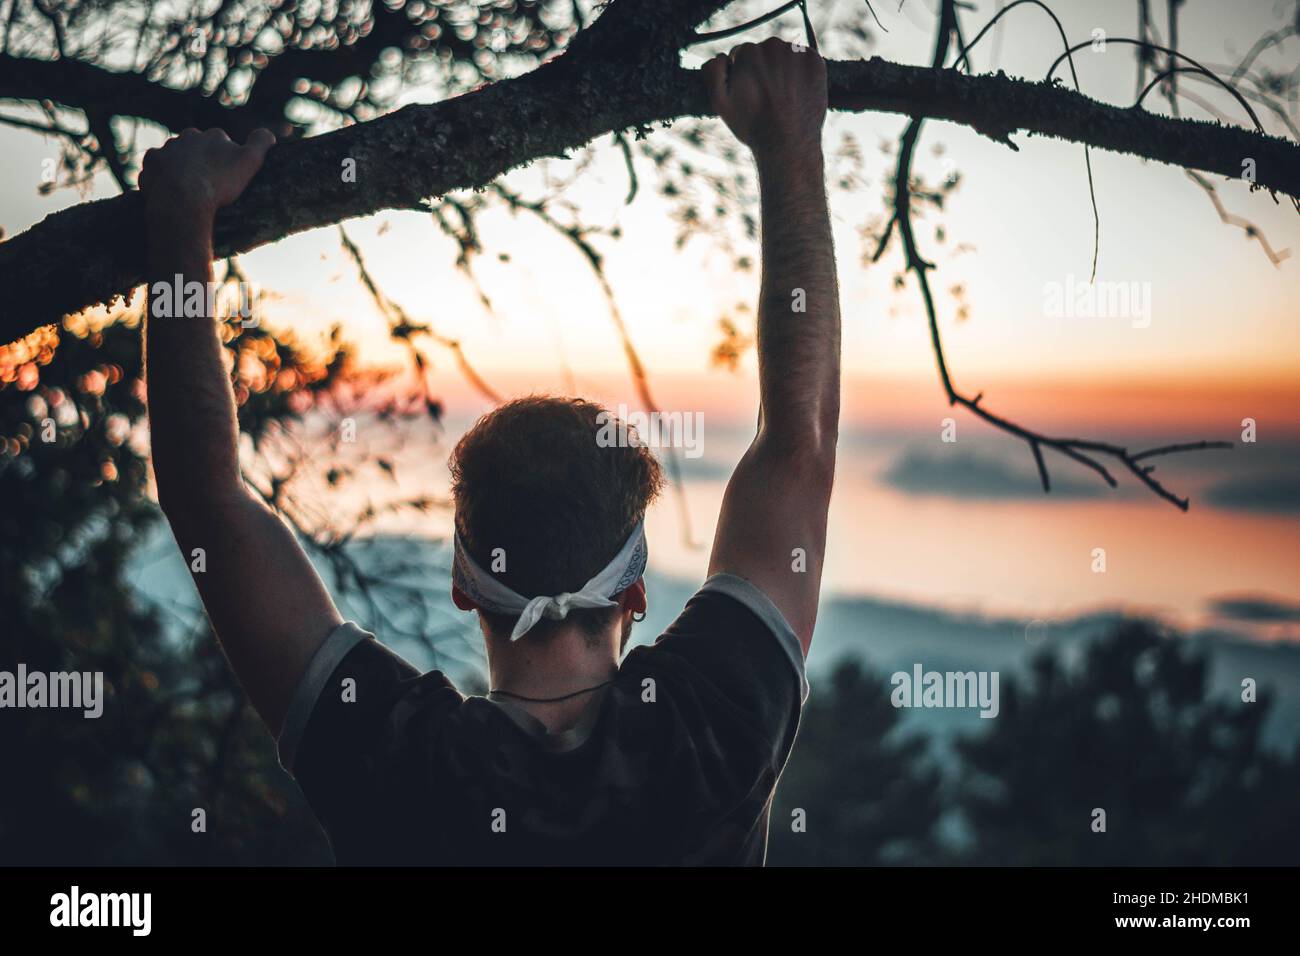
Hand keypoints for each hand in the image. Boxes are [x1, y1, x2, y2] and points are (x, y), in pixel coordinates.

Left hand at [140, 127, 274, 223]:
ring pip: (176, 155)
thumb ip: (259, 143)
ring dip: (180, 167)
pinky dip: (161, 176)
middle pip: (196, 146)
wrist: (183, 199)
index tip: (227, 175)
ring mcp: (167, 148)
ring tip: (187, 189)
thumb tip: (268, 133)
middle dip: (201, 159)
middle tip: (207, 182)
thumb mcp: (249, 162)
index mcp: (213, 135)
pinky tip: (168, 190)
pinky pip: (156, 167)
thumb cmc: (219, 183)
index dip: (225, 158)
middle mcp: (188, 136)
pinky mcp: (151, 162)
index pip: (221, 141)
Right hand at [704, 37, 826, 163]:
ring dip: (782, 70)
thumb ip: (712, 73)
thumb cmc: (752, 127)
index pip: (742, 54)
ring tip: (782, 98)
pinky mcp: (816, 62)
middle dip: (763, 70)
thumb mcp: (720, 104)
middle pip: (764, 52)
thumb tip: (720, 57)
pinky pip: (805, 60)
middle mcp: (774, 46)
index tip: (749, 93)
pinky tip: (797, 94)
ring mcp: (797, 53)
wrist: (788, 145)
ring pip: (785, 56)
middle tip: (766, 97)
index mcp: (748, 52)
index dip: (742, 74)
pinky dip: (801, 73)